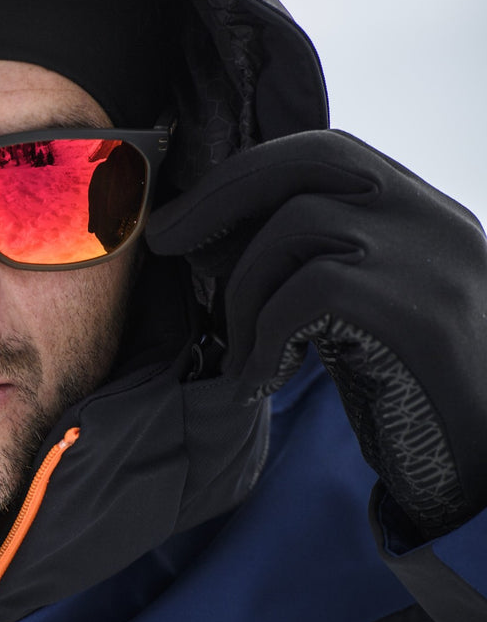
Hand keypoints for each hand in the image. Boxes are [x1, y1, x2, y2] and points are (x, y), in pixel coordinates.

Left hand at [146, 129, 486, 538]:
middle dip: (220, 196)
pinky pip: (304, 293)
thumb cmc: (409, 392)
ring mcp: (431, 259)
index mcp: (423, 211)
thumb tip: (206, 230)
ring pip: (294, 228)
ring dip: (243, 294)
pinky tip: (263, 382)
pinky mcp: (419, 310)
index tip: (185, 215)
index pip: (325, 152)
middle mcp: (434, 219)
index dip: (243, 174)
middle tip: (167, 240)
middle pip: (306, 162)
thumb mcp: (360, 309)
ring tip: (245, 356)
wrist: (480, 468)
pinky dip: (264, 338)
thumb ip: (314, 260)